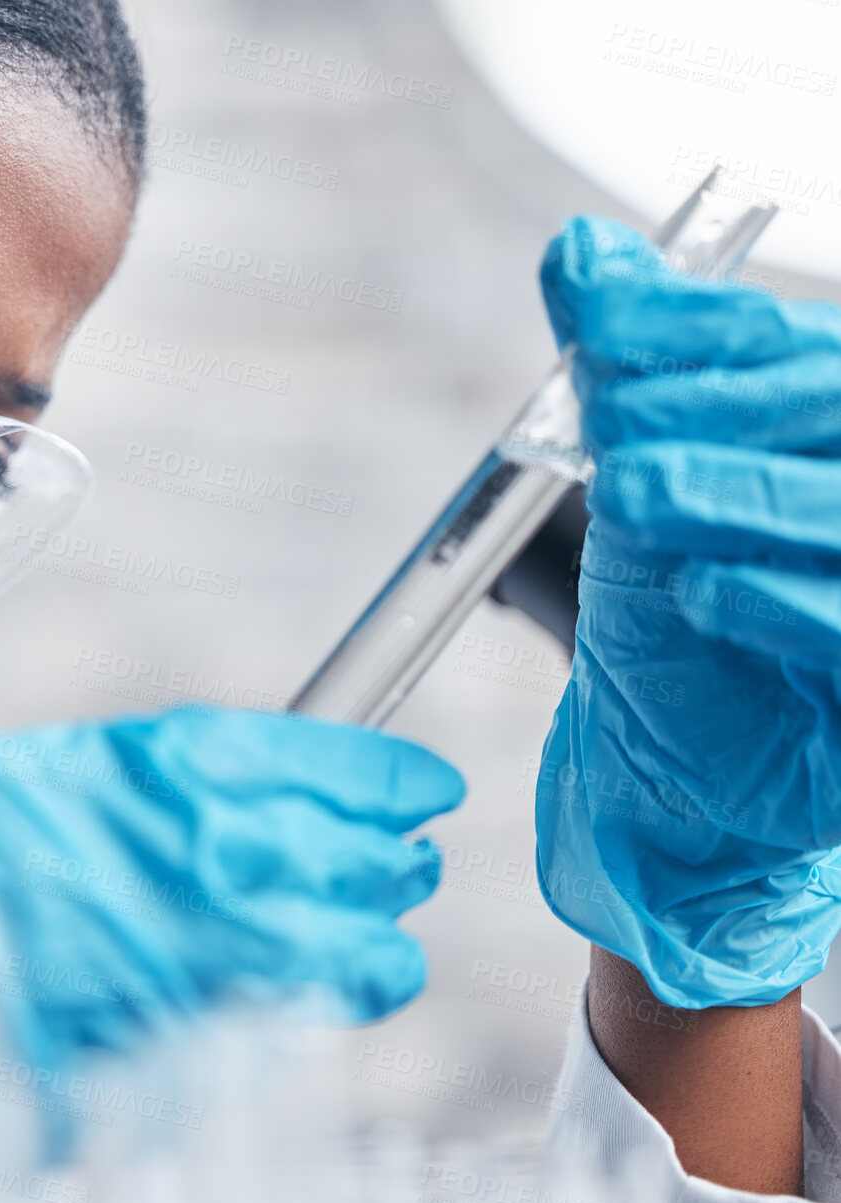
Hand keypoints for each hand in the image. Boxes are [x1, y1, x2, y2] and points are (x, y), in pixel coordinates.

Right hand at [0, 708, 462, 1066]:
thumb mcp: (17, 784)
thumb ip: (132, 799)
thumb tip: (262, 819)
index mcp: (80, 768)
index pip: (262, 758)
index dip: (360, 772)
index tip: (423, 785)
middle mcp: (94, 851)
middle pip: (289, 859)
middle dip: (371, 868)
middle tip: (412, 872)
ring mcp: (86, 955)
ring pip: (271, 959)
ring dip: (348, 958)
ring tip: (387, 955)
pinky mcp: (66, 1053)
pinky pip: (204, 1042)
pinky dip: (269, 1027)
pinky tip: (305, 1013)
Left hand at [535, 217, 840, 1006]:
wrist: (671, 760)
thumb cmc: (671, 609)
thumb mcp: (636, 475)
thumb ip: (624, 364)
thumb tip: (578, 251)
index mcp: (835, 421)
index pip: (793, 346)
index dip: (699, 325)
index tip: (599, 319)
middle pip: (834, 405)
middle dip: (720, 402)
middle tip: (613, 417)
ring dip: (742, 490)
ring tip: (637, 490)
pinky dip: (782, 601)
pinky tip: (702, 589)